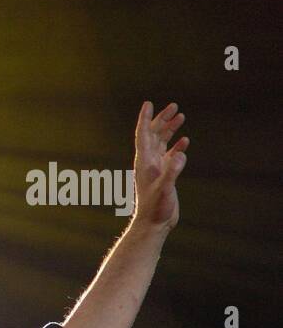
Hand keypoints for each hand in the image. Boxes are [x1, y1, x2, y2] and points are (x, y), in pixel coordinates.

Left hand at [132, 100, 188, 232]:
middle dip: (162, 120)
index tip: (148, 104)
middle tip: (174, 106)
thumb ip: (172, 171)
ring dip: (170, 130)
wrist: (154, 224)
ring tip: (180, 116)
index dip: (145, 119)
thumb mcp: (165, 188)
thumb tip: (180, 154)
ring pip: (162, 143)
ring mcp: (156, 168)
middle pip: (153, 135)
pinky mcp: (164, 175)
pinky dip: (176, 146)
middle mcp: (148, 162)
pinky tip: (184, 141)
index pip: (143, 135)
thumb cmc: (156, 208)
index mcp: (144, 162)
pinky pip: (169, 156)